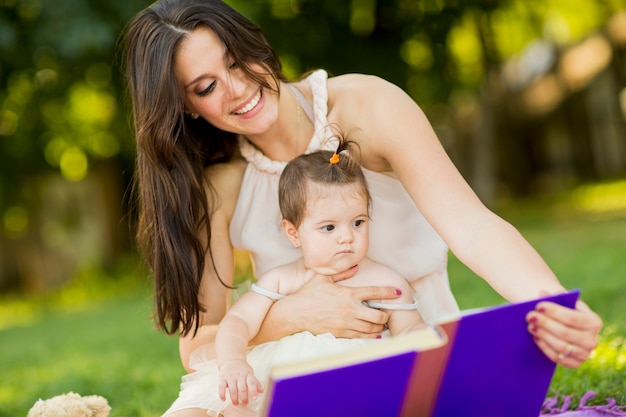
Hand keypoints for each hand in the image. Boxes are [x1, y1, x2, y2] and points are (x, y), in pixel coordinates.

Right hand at [218, 359, 262, 404]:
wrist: (231, 359)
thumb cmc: (242, 369)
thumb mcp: (250, 373)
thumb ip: (255, 382)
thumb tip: (261, 391)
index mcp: (247, 374)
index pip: (251, 382)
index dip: (253, 390)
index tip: (254, 398)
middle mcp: (239, 375)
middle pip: (242, 388)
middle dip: (243, 397)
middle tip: (245, 403)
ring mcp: (230, 376)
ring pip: (232, 389)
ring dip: (234, 398)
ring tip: (236, 404)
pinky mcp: (222, 378)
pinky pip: (221, 387)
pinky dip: (222, 394)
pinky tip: (223, 399)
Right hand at [279, 274, 400, 337]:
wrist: (295, 314)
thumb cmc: (308, 294)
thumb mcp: (323, 278)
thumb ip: (341, 273)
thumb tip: (354, 267)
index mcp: (348, 293)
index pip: (374, 292)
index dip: (388, 292)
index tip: (398, 292)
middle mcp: (350, 309)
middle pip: (378, 315)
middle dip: (385, 315)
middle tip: (387, 313)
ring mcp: (346, 323)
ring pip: (371, 328)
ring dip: (379, 326)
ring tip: (382, 324)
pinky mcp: (341, 333)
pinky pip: (361, 336)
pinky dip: (371, 335)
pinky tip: (375, 334)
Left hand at [526, 299, 601, 367]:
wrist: (564, 325)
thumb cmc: (562, 310)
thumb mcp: (562, 301)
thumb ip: (553, 296)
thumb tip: (542, 294)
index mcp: (594, 322)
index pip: (572, 318)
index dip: (554, 312)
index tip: (538, 306)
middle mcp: (592, 340)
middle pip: (565, 333)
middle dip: (545, 323)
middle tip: (529, 316)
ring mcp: (585, 354)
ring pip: (561, 346)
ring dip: (544, 336)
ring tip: (530, 326)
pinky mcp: (574, 364)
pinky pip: (558, 358)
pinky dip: (545, 347)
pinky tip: (535, 337)